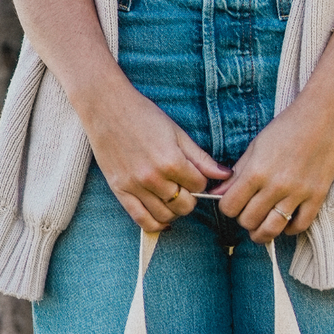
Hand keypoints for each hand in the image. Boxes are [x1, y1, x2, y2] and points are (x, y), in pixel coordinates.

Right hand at [83, 79, 228, 232]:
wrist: (106, 108)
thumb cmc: (144, 115)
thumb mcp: (177, 132)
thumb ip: (201, 158)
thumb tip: (226, 175)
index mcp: (171, 161)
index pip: (199, 186)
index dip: (201, 182)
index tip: (195, 175)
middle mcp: (153, 178)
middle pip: (185, 205)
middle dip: (190, 198)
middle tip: (185, 187)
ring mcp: (135, 187)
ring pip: (165, 216)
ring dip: (174, 210)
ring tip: (173, 197)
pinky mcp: (120, 191)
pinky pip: (141, 220)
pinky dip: (155, 224)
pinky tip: (162, 218)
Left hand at [211, 91, 333, 243]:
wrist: (325, 115)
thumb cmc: (287, 127)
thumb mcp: (256, 146)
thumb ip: (237, 172)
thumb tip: (217, 193)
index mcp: (256, 171)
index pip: (230, 206)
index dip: (228, 207)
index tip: (233, 202)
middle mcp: (275, 186)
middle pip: (248, 221)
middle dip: (244, 219)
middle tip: (249, 211)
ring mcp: (298, 193)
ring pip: (272, 230)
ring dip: (262, 233)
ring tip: (261, 228)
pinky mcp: (318, 196)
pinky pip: (300, 226)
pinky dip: (290, 229)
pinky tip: (286, 221)